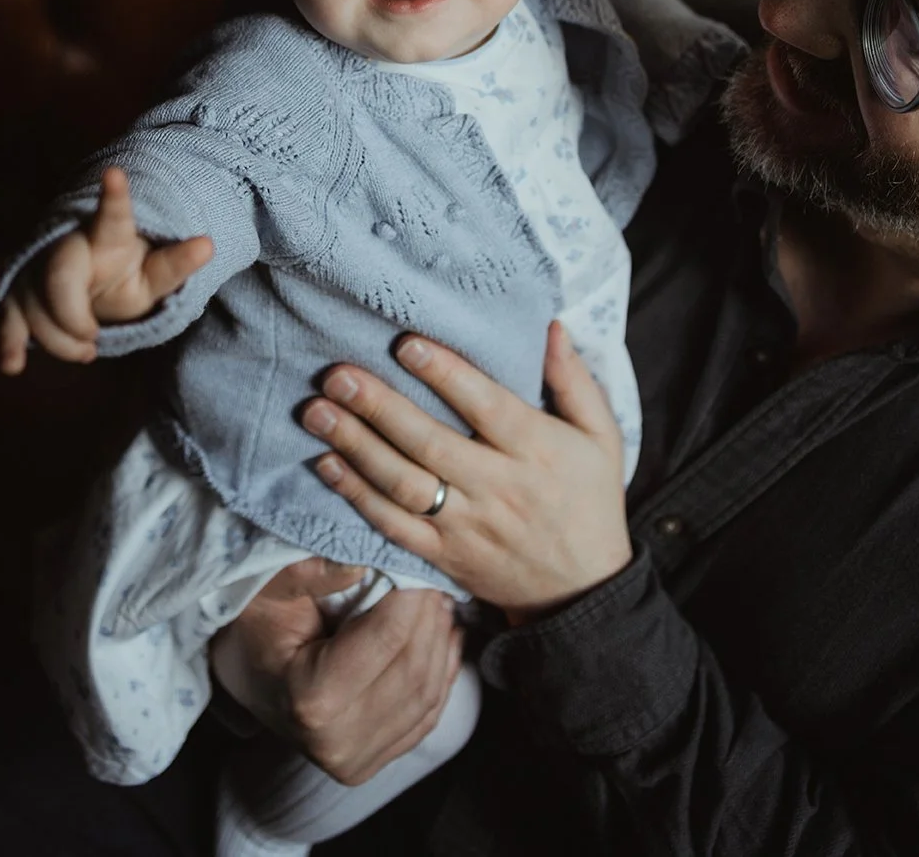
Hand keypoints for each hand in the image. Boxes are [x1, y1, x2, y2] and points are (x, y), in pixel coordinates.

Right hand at [0, 166, 213, 373]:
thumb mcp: (154, 274)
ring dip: (57, 339)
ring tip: (87, 352)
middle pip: (58, 277)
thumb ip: (176, 264)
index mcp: (106, 236)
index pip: (112, 216)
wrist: (92, 280)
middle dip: (70, 316)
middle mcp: (66, 247)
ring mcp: (36, 270)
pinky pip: (7, 317)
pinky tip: (12, 365)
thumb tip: (209, 245)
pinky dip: (9, 343)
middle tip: (92, 340)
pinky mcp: (17, 295)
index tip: (115, 174)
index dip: (114, 197)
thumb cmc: (126, 274)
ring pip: (33, 305)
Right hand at [211, 558, 461, 784]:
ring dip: (440, 641)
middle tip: (432, 576)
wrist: (248, 677)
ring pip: (427, 692)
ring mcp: (357, 760)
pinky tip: (441, 636)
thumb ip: (311, 572)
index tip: (418, 559)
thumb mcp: (270, 588)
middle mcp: (336, 742)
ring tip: (437, 601)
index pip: (387, 638)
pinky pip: (427, 714)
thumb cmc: (258, 625)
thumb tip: (361, 560)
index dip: (412, 595)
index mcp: (311, 698)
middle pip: (412, 667)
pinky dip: (441, 671)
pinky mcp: (373, 762)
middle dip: (430, 616)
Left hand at [301, 322, 631, 619]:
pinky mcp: (444, 556)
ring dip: (355, 446)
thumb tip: (549, 326)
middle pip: (429, 442)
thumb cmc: (590, 501)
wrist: (583, 593)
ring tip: (317, 411)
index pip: (485, 405)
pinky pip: (394, 525)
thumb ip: (573, 381)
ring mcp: (467, 525)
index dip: (444, 374)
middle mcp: (498, 486)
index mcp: (536, 450)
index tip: (405, 344)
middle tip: (337, 374)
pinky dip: (357, 496)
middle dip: (378, 407)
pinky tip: (327, 464)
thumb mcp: (601, 436)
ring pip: (403, 484)